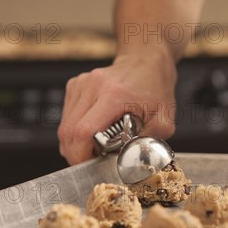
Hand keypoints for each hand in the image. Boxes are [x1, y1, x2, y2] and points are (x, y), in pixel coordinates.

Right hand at [57, 53, 176, 164]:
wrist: (146, 62)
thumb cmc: (156, 89)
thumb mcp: (164, 121)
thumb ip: (150, 143)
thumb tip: (134, 160)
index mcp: (115, 95)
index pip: (83, 131)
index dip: (81, 154)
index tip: (90, 165)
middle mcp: (93, 86)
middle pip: (68, 131)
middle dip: (77, 153)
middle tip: (94, 160)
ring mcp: (81, 84)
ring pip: (64, 126)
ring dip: (75, 142)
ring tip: (97, 144)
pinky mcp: (75, 86)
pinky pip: (67, 117)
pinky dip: (75, 130)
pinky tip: (93, 130)